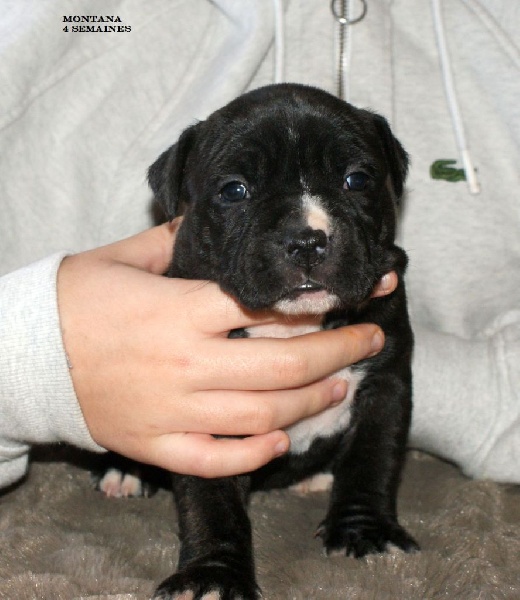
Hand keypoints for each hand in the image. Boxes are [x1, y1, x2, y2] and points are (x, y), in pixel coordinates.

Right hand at [57, 221, 394, 477]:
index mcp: (180, 311)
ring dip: (310, 403)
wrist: (24, 352)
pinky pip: (214, 460)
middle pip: (282, 365)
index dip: (318, 306)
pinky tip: (279, 441)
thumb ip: (174, 240)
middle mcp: (185, 363)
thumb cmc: (75, 299)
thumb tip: (207, 219)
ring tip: (339, 387)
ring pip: (261, 416)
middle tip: (369, 342)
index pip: (267, 309)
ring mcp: (172, 410)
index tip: (352, 301)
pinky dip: (252, 455)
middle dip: (338, 353)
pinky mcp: (155, 444)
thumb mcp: (124, 258)